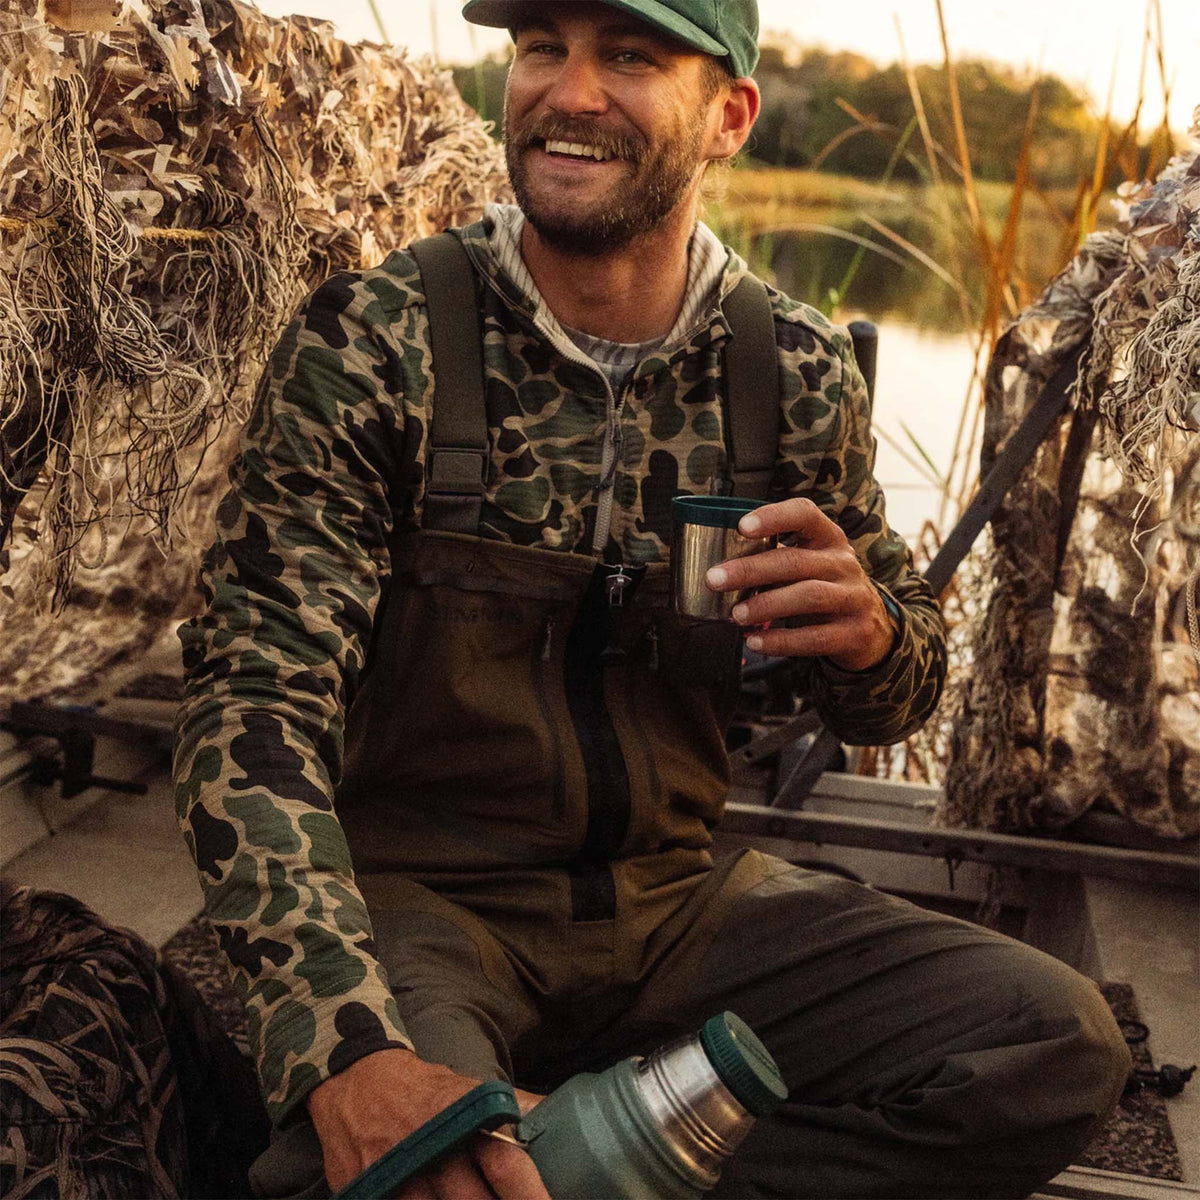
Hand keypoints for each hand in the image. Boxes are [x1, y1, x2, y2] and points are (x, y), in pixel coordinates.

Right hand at [307, 1048, 548, 1197]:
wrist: (354, 1079)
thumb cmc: (423, 1089)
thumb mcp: (466, 1089)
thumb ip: (509, 1106)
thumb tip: (550, 1114)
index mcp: (462, 1120)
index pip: (505, 1163)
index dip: (531, 1194)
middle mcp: (431, 1151)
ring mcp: (397, 1177)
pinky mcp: (369, 1193)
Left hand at [705, 497, 895, 670]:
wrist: (870, 629)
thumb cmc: (823, 589)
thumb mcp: (808, 566)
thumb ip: (775, 559)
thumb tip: (720, 566)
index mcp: (829, 539)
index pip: (806, 515)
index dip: (774, 517)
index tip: (742, 527)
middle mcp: (844, 564)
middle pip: (796, 561)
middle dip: (751, 570)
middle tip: (715, 579)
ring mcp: (854, 598)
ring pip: (808, 596)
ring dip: (766, 605)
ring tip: (736, 615)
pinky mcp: (855, 633)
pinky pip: (816, 638)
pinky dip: (781, 641)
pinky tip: (755, 642)